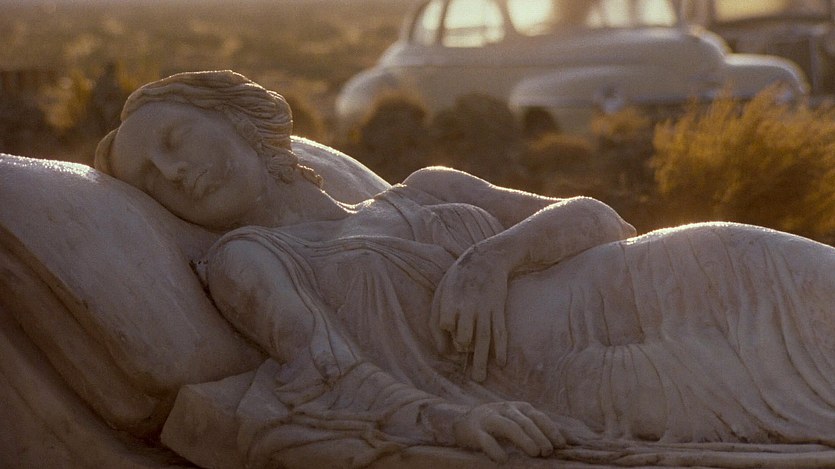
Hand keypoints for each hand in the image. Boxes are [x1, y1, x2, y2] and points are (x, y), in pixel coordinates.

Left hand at [431, 245, 509, 381]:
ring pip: (483, 338)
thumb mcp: (441, 293)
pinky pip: (501, 332)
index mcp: (450, 300)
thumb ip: (436, 321)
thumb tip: (443, 352)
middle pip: (464, 335)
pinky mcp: (499, 310)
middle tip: (465, 359)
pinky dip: (502, 348)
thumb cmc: (458, 280)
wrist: (486, 259)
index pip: (445, 323)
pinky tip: (501, 362)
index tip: (448, 333)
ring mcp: (485, 309)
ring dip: (482, 360)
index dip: (446, 329)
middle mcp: (468, 307)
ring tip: (479, 378)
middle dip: (463, 348)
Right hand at [453, 401, 565, 461]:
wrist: (463, 422)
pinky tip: (503, 459)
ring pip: (508, 427)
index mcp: (518, 408)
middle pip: (525, 422)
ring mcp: (489, 419)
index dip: (550, 429)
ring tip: (534, 453)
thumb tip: (565, 442)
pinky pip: (485, 440)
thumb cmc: (497, 424)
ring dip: (523, 439)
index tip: (561, 444)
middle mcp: (505, 410)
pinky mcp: (474, 431)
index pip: (538, 416)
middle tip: (548, 451)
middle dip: (539, 436)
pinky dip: (494, 449)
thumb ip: (536, 428)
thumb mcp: (517, 421)